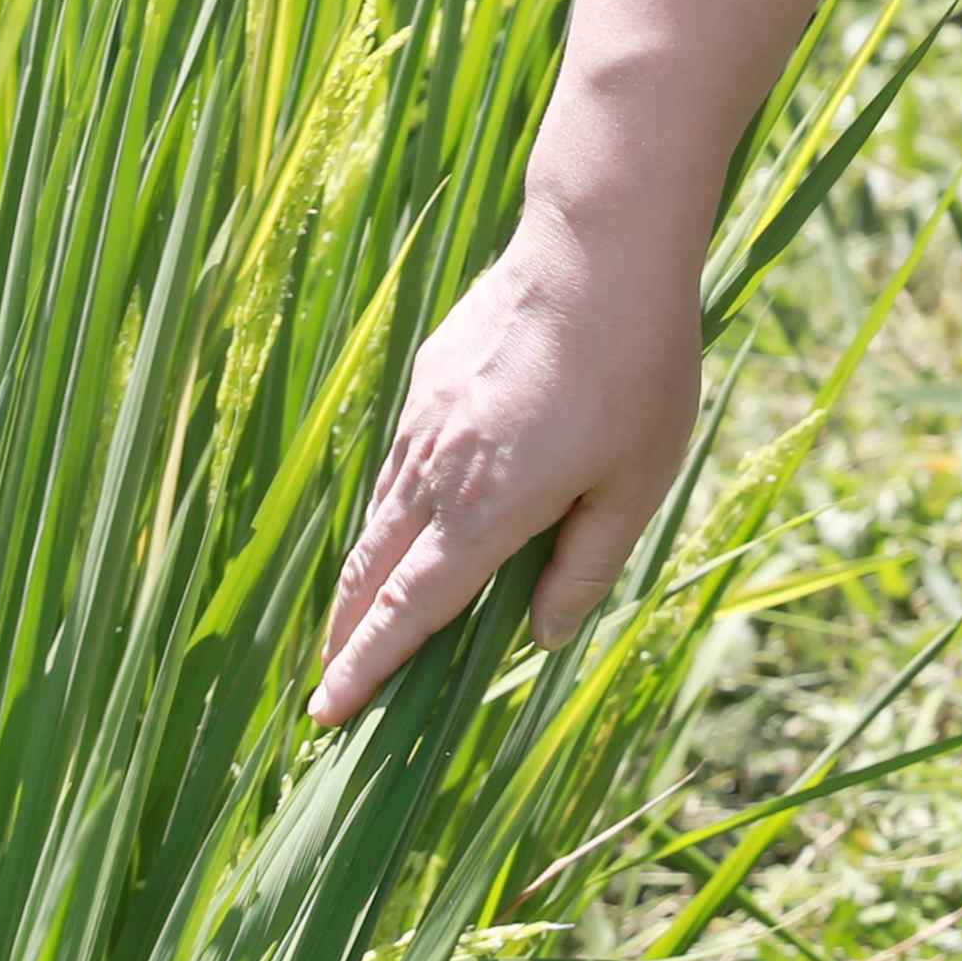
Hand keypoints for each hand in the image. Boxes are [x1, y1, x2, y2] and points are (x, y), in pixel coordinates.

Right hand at [308, 206, 703, 725]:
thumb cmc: (635, 370)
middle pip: (372, 570)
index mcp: (486, 513)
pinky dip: (393, 504)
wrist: (598, 248)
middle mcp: (438, 471)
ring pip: (380, 512)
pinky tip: (413, 509)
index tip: (326, 712)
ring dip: (365, 570)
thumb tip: (543, 637)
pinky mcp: (431, 375)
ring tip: (361, 610)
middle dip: (346, 631)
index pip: (409, 611)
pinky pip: (400, 458)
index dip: (366, 667)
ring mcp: (427, 418)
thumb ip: (584, 569)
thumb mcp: (636, 486)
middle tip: (329, 682)